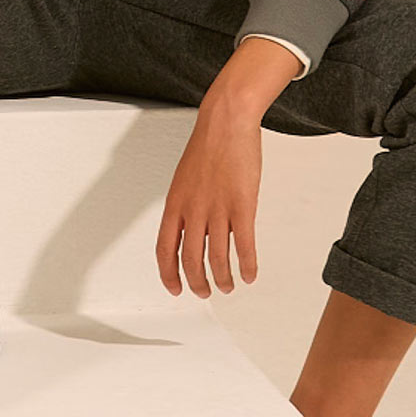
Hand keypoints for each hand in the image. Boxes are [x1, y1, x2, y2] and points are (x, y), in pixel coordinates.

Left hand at [155, 39, 300, 296]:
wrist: (225, 123)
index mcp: (175, 204)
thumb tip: (193, 230)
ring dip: (223, 279)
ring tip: (228, 287)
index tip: (175, 288)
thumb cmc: (208, 147)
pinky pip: (244, 246)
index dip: (168, 274)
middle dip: (197, 283)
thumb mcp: (185, 178)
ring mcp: (217, 209)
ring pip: (217, 258)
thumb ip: (187, 205)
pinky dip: (247, 265)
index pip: (165, 249)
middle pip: (191, 260)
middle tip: (204, 293)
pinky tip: (250, 275)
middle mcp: (193, 210)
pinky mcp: (242, 206)